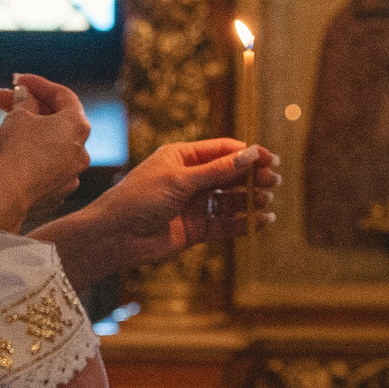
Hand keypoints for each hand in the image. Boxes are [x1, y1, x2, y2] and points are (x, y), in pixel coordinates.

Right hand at [0, 74, 90, 229]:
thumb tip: (26, 97)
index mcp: (77, 126)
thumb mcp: (18, 116)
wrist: (7, 196)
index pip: (63, 95)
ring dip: (29, 133)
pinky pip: (46, 167)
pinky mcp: (58, 193)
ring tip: (0, 127)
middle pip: (57, 121)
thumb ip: (25, 101)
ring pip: (50, 145)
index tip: (18, 80)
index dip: (38, 84)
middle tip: (3, 100)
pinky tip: (10, 152)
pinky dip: (31, 157)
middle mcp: (82, 150)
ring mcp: (71, 174)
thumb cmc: (16, 151)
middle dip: (29, 108)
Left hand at [44, 140, 281, 282]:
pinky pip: (226, 224)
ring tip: (266, 201)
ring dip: (250, 199)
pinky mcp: (196, 229)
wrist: (116, 236)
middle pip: (230, 175)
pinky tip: (262, 221)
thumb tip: (251, 154)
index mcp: (182, 157)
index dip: (247, 154)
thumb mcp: (180, 180)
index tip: (269, 159)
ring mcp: (194, 204)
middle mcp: (190, 179)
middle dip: (251, 177)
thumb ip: (218, 171)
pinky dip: (244, 223)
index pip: (222, 151)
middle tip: (272, 181)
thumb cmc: (140, 198)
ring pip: (230, 200)